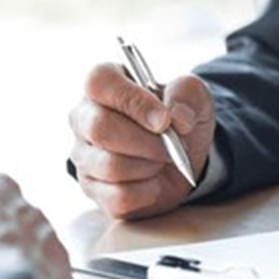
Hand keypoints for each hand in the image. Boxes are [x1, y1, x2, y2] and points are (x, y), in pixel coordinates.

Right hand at [68, 63, 213, 218]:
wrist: (180, 159)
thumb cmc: (177, 120)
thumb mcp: (194, 97)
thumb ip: (189, 93)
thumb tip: (177, 117)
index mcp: (104, 83)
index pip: (99, 82)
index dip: (133, 101)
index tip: (164, 120)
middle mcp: (84, 117)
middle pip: (100, 128)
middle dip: (147, 141)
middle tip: (171, 145)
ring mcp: (84, 155)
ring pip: (111, 165)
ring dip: (150, 166)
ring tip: (162, 160)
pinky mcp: (92, 188)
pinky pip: (119, 196)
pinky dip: (147, 191)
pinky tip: (152, 181)